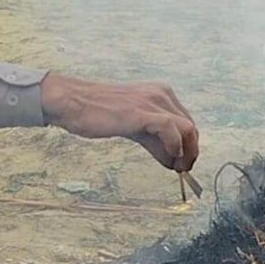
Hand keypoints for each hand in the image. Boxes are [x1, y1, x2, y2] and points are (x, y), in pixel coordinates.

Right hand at [41, 74, 199, 172]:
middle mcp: (160, 94)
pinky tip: (168, 159)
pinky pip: (171, 130)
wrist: (73, 102)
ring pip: (187, 128)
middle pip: (190, 126)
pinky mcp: (141, 112)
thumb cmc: (98, 113)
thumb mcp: (133, 126)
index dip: (189, 145)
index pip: (186, 121)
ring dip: (186, 153)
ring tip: (179, 168)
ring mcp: (152, 101)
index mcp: (159, 93)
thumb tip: (172, 160)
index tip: (184, 162)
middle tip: (184, 170)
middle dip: (191, 151)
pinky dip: (174, 147)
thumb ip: (154, 141)